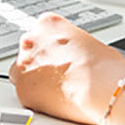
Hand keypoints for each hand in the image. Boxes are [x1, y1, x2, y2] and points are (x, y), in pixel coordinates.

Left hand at [9, 13, 124, 124]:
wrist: (99, 87)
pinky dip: (36, 97)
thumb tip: (80, 57)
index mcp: (48, 23)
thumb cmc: (103, 67)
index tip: (60, 56)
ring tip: (57, 89)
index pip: (42, 31)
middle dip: (42, 61)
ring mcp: (24, 62)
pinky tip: (53, 101)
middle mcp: (31, 39)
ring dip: (36, 79)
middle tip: (60, 74)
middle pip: (30, 50)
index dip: (53, 47)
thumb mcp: (92, 44)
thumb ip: (76, 47)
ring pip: (23, 71)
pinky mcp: (22, 87)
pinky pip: (25, 92)